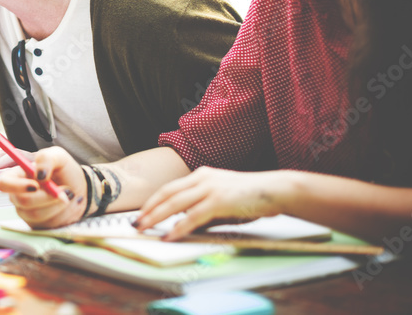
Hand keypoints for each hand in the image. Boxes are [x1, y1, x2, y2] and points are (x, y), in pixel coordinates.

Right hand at [0, 146, 87, 228]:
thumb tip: (38, 174)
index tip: (36, 184)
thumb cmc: (65, 171)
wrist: (79, 189)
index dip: (17, 185)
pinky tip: (65, 204)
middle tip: (62, 190)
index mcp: (18, 176)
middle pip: (21, 200)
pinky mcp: (36, 223)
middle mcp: (18, 194)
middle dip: (45, 197)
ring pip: (35, 213)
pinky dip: (59, 211)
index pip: (4, 183)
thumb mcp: (59, 156)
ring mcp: (26, 211)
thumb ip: (46, 158)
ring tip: (67, 194)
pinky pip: (44, 222)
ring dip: (56, 203)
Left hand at [136, 167, 293, 239]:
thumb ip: (203, 208)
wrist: (276, 190)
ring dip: (156, 217)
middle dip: (148, 209)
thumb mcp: (222, 199)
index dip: (153, 200)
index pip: (170, 188)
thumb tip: (184, 223)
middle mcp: (202, 178)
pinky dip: (179, 227)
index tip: (141, 212)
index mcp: (201, 175)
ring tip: (144, 228)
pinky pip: (193, 216)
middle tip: (135, 222)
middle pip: (167, 194)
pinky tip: (169, 236)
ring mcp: (210, 188)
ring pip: (175, 203)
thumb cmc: (251, 197)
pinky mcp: (219, 200)